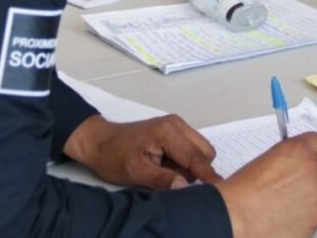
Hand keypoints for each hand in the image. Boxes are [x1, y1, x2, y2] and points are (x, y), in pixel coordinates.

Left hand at [63, 115, 219, 189]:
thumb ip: (162, 180)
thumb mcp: (135, 172)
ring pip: (200, 151)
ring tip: (165, 172)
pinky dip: (184, 161)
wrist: (98, 141)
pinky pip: (191, 148)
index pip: (197, 158)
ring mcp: (176, 126)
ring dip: (190, 166)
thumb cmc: (113, 156)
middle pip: (205, 153)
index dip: (209, 176)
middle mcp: (177, 125)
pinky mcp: (173, 130)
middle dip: (197, 171)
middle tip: (173, 180)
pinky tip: (165, 165)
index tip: (218, 190)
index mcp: (168, 133)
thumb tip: (185, 187)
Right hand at [216, 133, 316, 237]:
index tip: (307, 155)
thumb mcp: (263, 162)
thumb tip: (289, 165)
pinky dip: (302, 216)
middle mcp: (312, 172)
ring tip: (282, 204)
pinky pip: (313, 215)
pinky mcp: (316, 221)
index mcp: (297, 151)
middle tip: (309, 177)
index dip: (312, 150)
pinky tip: (282, 218)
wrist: (236, 220)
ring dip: (308, 196)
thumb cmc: (241, 192)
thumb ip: (286, 159)